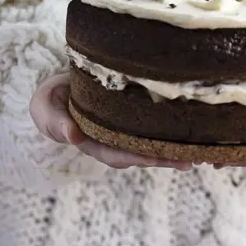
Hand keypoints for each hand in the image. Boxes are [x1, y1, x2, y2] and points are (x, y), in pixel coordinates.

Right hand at [30, 73, 191, 169]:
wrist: (57, 84)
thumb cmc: (50, 100)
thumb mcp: (44, 110)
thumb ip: (55, 124)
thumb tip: (73, 137)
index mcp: (94, 142)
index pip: (119, 154)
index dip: (139, 158)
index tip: (158, 160)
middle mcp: (113, 140)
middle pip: (142, 153)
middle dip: (166, 158)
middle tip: (191, 159)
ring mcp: (124, 130)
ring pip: (152, 141)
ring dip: (175, 146)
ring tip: (200, 149)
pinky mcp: (134, 116)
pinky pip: (154, 125)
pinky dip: (173, 129)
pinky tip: (193, 127)